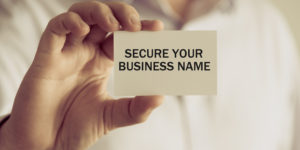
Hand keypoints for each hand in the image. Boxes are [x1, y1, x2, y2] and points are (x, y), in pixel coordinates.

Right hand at [0, 1, 163, 149]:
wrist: (48, 144)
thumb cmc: (77, 128)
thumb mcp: (113, 116)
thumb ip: (137, 108)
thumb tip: (161, 97)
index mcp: (101, 62)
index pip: (122, 36)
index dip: (139, 28)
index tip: (158, 27)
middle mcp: (84, 53)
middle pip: (102, 18)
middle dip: (120, 13)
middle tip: (135, 24)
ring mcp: (65, 53)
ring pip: (80, 15)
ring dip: (98, 11)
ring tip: (114, 25)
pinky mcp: (46, 57)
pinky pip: (55, 29)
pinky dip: (70, 22)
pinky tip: (84, 31)